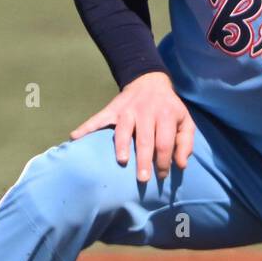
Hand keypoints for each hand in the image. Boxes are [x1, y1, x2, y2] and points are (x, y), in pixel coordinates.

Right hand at [69, 72, 194, 181]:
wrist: (150, 82)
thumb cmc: (169, 108)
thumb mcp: (185, 121)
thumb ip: (186, 143)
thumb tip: (181, 165)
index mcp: (166, 115)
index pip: (165, 142)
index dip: (164, 161)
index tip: (161, 176)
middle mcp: (146, 112)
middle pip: (145, 139)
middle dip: (144, 160)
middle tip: (142, 178)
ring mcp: (127, 110)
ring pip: (123, 129)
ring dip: (121, 145)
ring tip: (122, 161)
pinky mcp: (113, 109)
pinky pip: (98, 118)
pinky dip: (86, 127)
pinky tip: (75, 137)